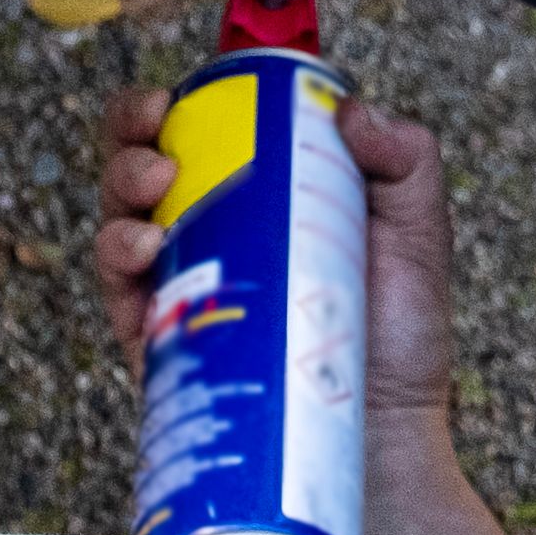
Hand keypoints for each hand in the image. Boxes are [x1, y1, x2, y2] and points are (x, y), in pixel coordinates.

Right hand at [93, 86, 535, 534]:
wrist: (383, 441)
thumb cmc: (399, 343)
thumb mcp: (418, 238)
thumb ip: (405, 162)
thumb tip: (352, 107)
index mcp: (257, 199)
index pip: (198, 134)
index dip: (172, 102)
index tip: (178, 93)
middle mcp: (208, 239)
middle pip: (141, 165)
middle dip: (130, 133)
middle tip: (157, 133)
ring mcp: (180, 291)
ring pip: (118, 220)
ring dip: (121, 186)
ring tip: (156, 188)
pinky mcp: (162, 346)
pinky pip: (117, 294)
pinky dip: (119, 259)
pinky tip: (146, 249)